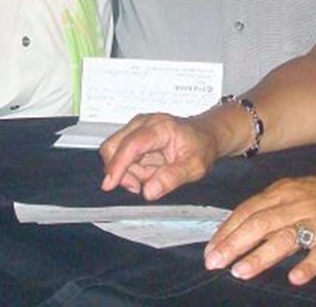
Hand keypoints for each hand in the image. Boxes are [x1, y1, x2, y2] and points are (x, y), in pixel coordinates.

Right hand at [99, 113, 218, 199]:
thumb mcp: (194, 167)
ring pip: (115, 152)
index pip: (131, 145)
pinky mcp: (134, 134)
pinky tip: (150, 169)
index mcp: (161, 128)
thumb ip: (171, 179)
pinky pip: (121, 154)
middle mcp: (145, 123)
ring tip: (153, 174)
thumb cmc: (201, 146)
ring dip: (128, 171)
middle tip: (139, 185)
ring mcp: (137, 127)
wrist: (205, 134)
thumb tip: (149, 191)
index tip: (110, 184)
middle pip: (114, 146)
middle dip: (120, 171)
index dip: (118, 165)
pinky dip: (131, 168)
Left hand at [204, 168, 315, 285]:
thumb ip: (274, 207)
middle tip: (214, 263)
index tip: (210, 249)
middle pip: (260, 223)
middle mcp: (298, 203)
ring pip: (285, 238)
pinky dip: (308, 265)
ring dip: (261, 256)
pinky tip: (295, 277)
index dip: (227, 230)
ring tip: (241, 272)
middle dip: (233, 244)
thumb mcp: (300, 191)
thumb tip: (243, 226)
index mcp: (285, 191)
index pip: (249, 210)